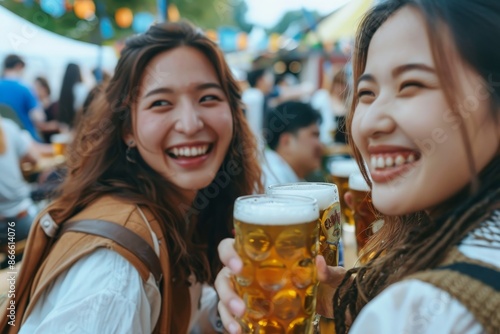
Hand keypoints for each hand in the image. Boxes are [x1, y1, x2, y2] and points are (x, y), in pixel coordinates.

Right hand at [215, 239, 348, 331]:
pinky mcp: (250, 311)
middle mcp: (248, 272)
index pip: (231, 247)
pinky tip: (238, 332)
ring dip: (227, 312)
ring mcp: (247, 292)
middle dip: (226, 292)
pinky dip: (232, 325)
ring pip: (225, 297)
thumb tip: (318, 262)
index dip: (229, 255)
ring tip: (237, 327)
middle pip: (223, 276)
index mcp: (258, 255)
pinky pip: (232, 316)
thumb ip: (326, 269)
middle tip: (239, 307)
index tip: (238, 266)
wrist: (331, 303)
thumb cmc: (323, 280)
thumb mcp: (328, 275)